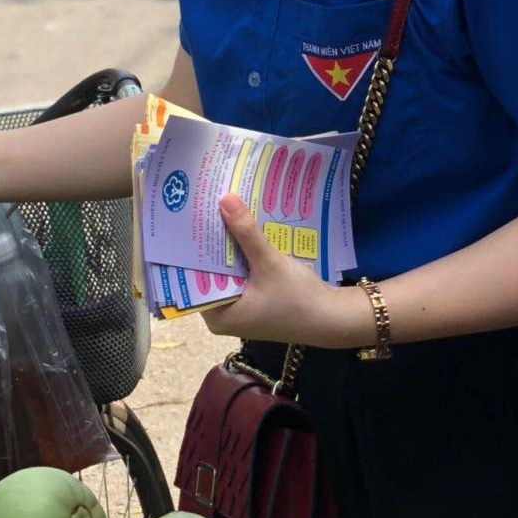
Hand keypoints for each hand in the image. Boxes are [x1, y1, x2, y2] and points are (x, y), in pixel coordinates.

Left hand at [201, 196, 371, 348]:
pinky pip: (239, 273)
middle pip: (207, 273)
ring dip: (225, 246)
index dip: (187, 250)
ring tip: (213, 210)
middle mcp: (222, 314)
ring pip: (224, 271)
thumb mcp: (269, 264)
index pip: (190, 280)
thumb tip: (224, 199)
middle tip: (197, 208)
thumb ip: (246, 233)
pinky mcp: (253, 299)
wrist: (335, 318)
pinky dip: (240, 254)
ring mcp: (239, 307)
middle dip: (207, 244)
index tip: (183, 221)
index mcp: (217, 316)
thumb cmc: (299, 299)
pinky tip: (238, 227)